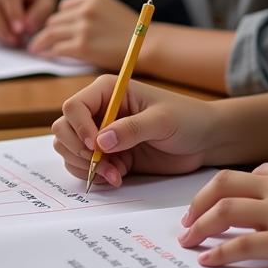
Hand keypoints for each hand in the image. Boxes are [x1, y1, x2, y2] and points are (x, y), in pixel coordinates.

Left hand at [27, 0, 138, 68]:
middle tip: (38, 40)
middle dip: (48, 30)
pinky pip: (57, 48)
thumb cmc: (133, 32)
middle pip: (54, 19)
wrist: (147, 45)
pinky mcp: (82, 46)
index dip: (60, 19)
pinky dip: (49, 52)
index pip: (64, 6)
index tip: (56, 29)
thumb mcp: (111, 10)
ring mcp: (83, 27)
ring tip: (35, 49)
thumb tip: (71, 24)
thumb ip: (92, 12)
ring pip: (51, 32)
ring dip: (42, 41)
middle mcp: (86, 10)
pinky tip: (45, 56)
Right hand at [52, 76, 217, 186]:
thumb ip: (131, 129)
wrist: (204, 140)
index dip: (79, 127)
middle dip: (78, 150)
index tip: (96, 145)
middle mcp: (99, 110)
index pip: (74, 106)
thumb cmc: (187, 119)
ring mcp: (102, 134)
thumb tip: (101, 141)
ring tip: (115, 173)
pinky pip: (84, 166)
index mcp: (108, 90)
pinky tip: (118, 177)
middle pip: (64, 128)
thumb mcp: (162, 120)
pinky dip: (95, 175)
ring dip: (86, 166)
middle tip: (104, 164)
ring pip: (69, 149)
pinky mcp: (109, 154)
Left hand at [177, 158, 267, 267]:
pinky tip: (208, 260)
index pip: (253, 173)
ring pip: (223, 211)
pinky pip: (239, 245)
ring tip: (186, 240)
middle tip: (187, 218)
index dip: (232, 188)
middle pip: (224, 184)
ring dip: (199, 225)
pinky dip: (218, 252)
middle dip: (199, 200)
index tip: (220, 200)